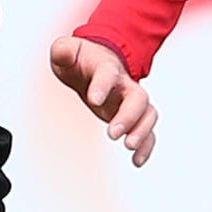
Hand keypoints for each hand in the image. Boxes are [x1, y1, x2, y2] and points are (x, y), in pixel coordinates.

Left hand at [49, 36, 158, 166]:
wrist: (95, 62)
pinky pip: (147, 131)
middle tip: (113, 133)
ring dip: (142, 132)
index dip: (103, 85)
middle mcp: (124, 84)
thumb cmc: (81, 59)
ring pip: (148, 114)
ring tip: (129, 147)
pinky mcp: (132, 116)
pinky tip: (137, 161)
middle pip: (138, 97)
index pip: (108, 73)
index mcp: (106, 66)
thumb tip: (63, 53)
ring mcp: (130, 100)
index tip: (94, 100)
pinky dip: (146, 146)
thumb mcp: (66, 51)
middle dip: (128, 116)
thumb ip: (63, 51)